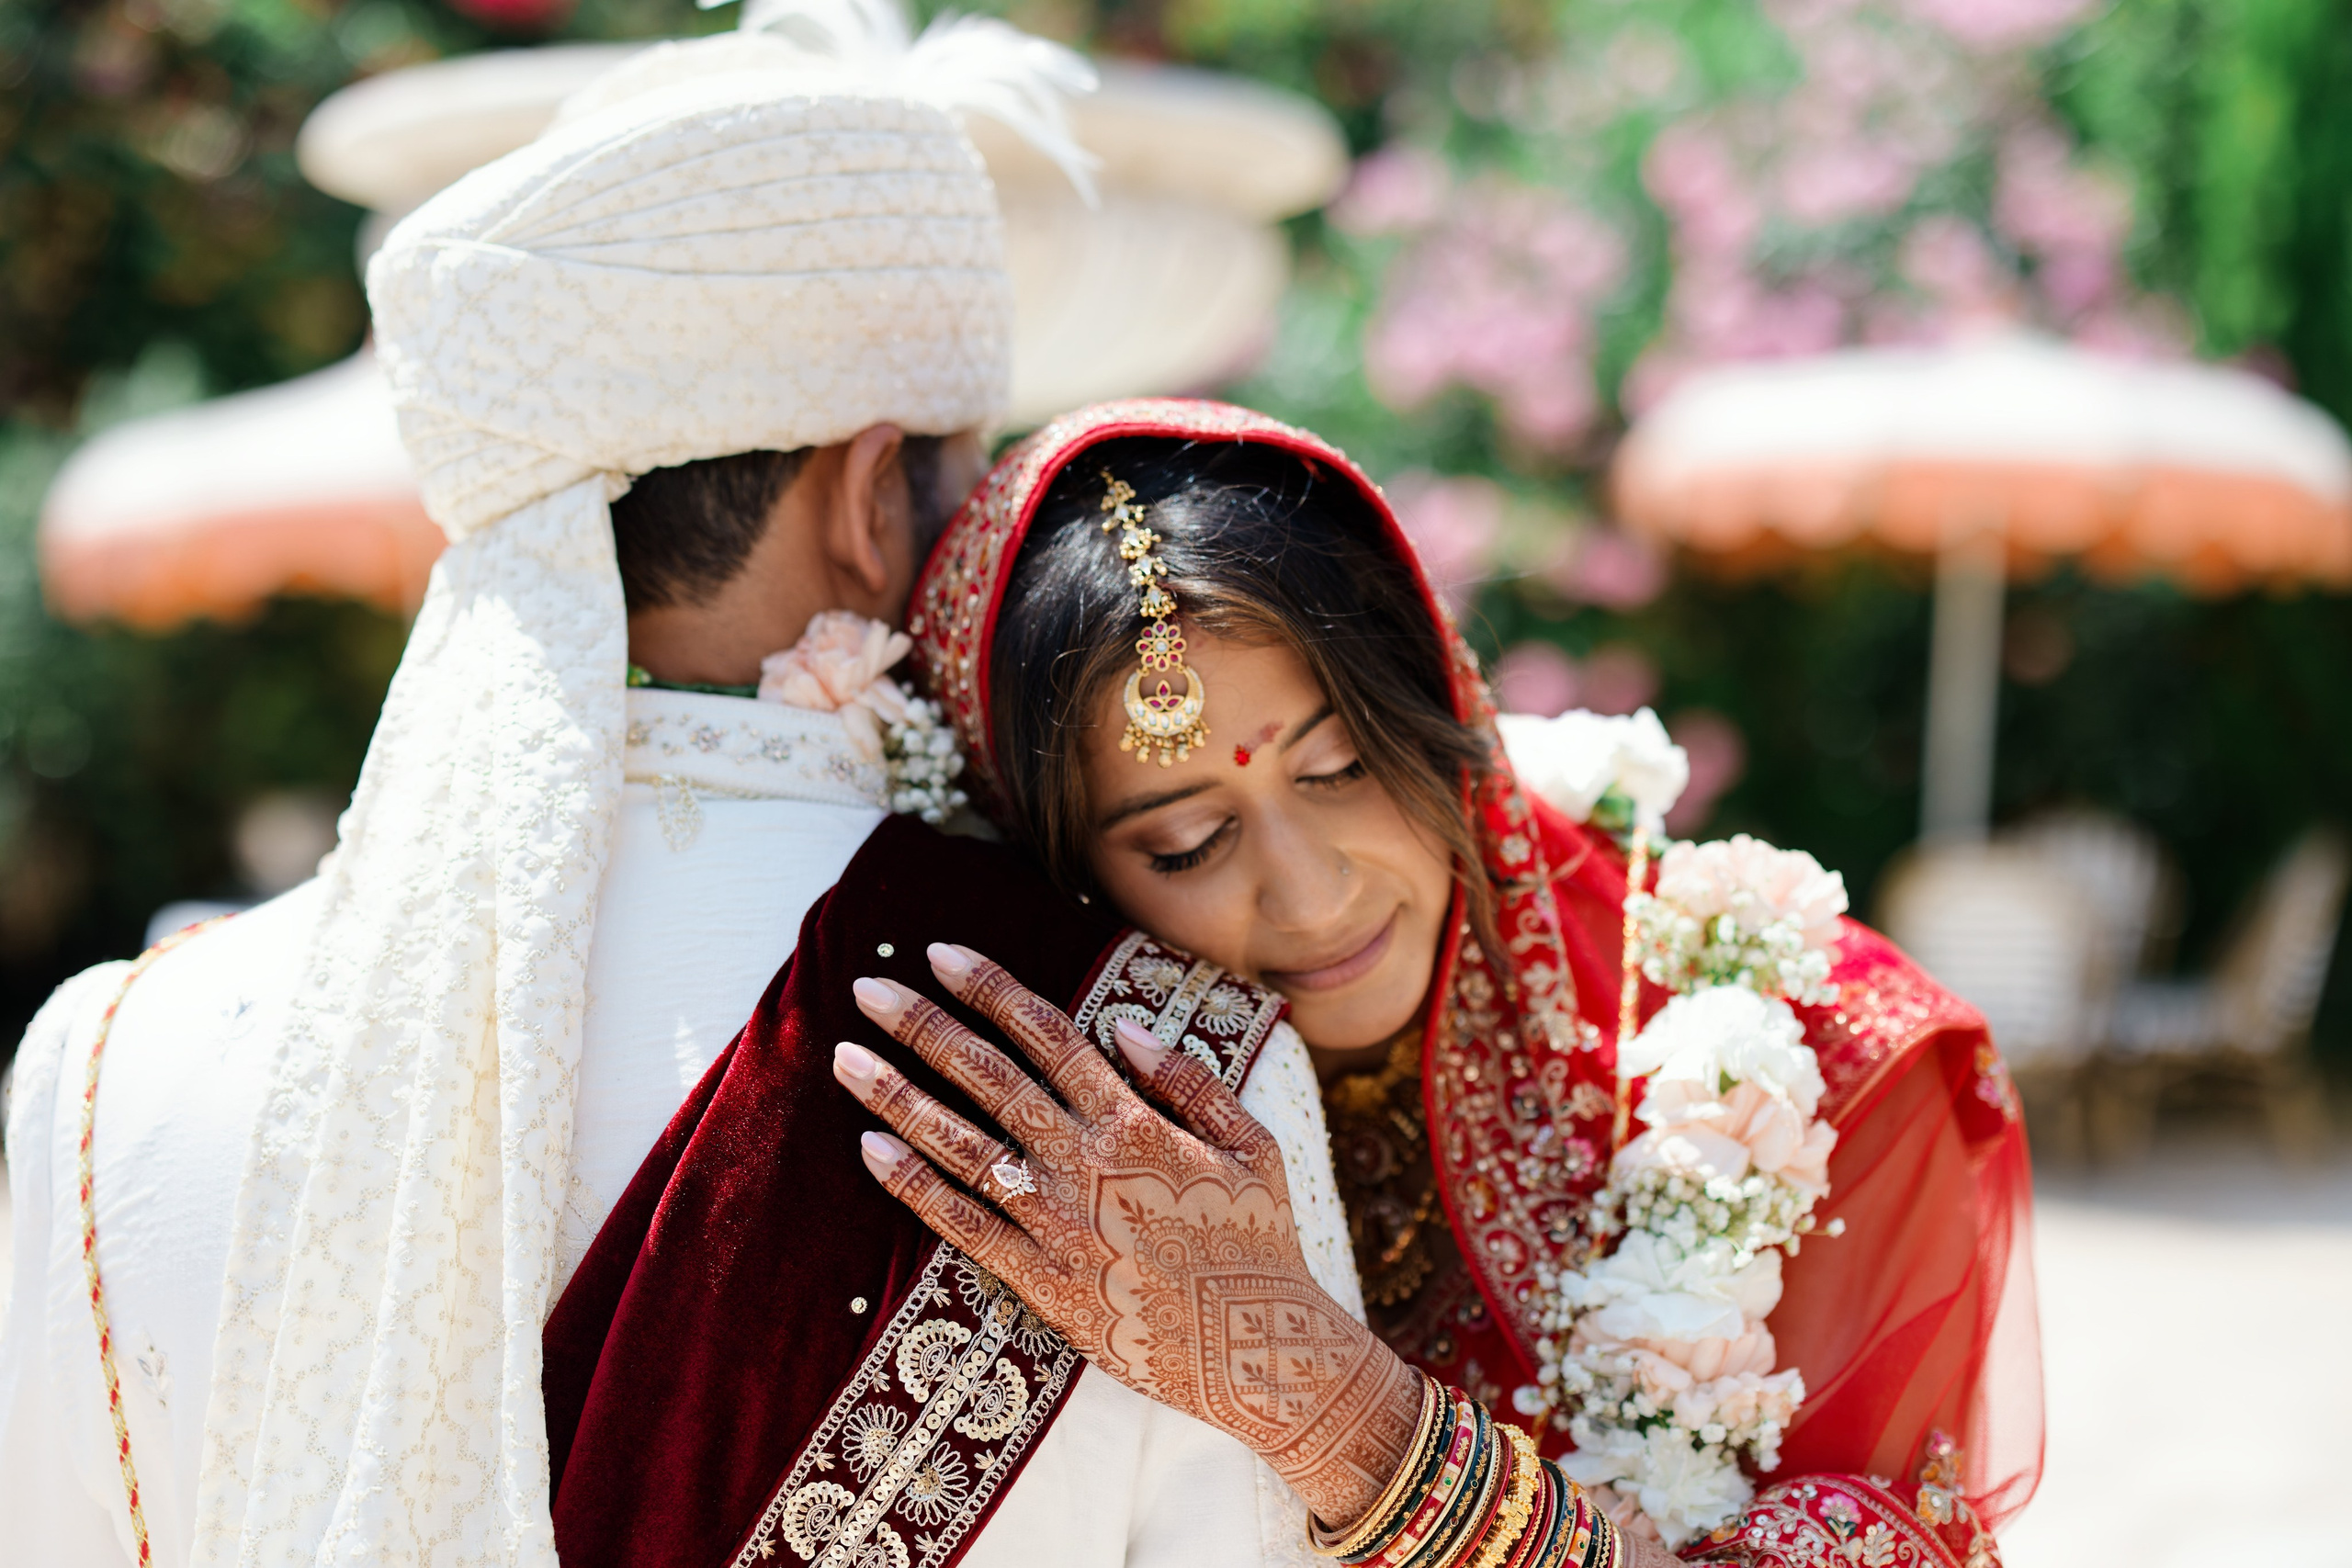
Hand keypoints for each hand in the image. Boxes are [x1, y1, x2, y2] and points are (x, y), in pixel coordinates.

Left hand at [838, 943, 1422, 1528]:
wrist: (1252, 1347)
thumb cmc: (1258, 1242)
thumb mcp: (1253, 1145)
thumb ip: (1190, 1081)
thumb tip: (1124, 1026)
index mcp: (1134, 1119)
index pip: (1046, 1034)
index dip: (988, 988)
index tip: (939, 954)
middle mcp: (1084, 1161)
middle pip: (987, 1075)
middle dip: (922, 1025)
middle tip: (866, 987)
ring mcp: (1055, 1221)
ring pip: (959, 1144)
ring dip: (898, 1096)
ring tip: (846, 1059)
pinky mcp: (1038, 1278)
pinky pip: (961, 1223)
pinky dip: (913, 1185)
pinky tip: (871, 1149)